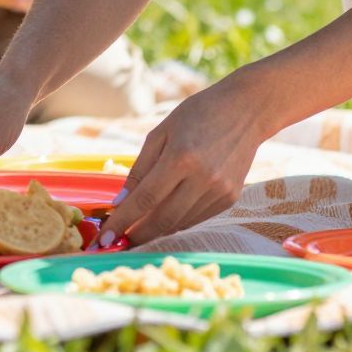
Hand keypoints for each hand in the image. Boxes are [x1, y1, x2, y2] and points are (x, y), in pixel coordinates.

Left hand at [98, 84, 267, 247]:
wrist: (246, 110)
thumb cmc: (198, 114)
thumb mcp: (161, 132)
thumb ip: (140, 168)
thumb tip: (121, 202)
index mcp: (181, 157)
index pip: (145, 199)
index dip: (122, 221)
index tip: (104, 237)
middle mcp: (203, 178)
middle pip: (163, 219)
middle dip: (137, 235)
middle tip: (119, 241)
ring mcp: (220, 191)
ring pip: (180, 223)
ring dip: (156, 230)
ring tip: (138, 229)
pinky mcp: (230, 198)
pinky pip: (197, 218)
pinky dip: (178, 221)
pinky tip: (166, 215)